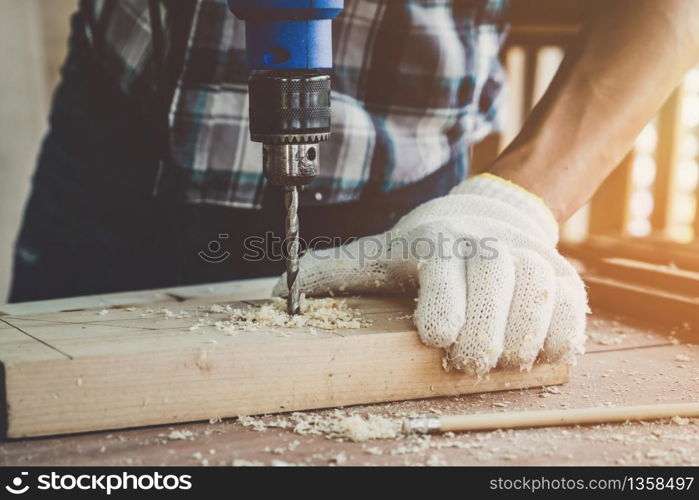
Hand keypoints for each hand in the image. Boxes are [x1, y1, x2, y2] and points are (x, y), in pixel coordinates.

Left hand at [274, 174, 587, 374]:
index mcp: (437, 239)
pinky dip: (560, 333)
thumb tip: (281, 292)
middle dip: (483, 335)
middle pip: (497, 283)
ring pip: (539, 294)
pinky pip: (572, 303)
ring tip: (501, 362)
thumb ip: (333, 272)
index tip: (435, 340)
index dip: (444, 309)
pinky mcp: (560, 271)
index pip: (445, 268)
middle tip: (467, 364)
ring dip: (522, 338)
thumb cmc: (424, 245)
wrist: (488, 213)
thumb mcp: (375, 254)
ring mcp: (528, 254)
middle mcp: (487, 241)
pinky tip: (538, 352)